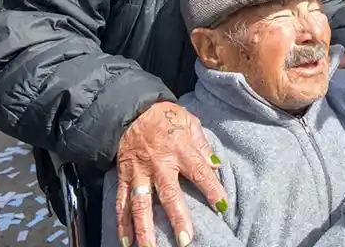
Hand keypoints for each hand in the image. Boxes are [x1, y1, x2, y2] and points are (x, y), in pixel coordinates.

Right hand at [115, 102, 226, 246]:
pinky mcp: (124, 177)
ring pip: (141, 204)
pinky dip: (121, 222)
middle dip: (177, 218)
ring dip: (145, 228)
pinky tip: (125, 241)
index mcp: (180, 149)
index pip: (200, 172)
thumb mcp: (189, 122)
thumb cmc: (166, 117)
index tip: (223, 206)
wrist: (132, 110)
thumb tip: (217, 166)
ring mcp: (139, 172)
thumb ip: (203, 145)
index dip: (212, 189)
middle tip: (185, 240)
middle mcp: (159, 164)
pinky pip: (121, 202)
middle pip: (169, 194)